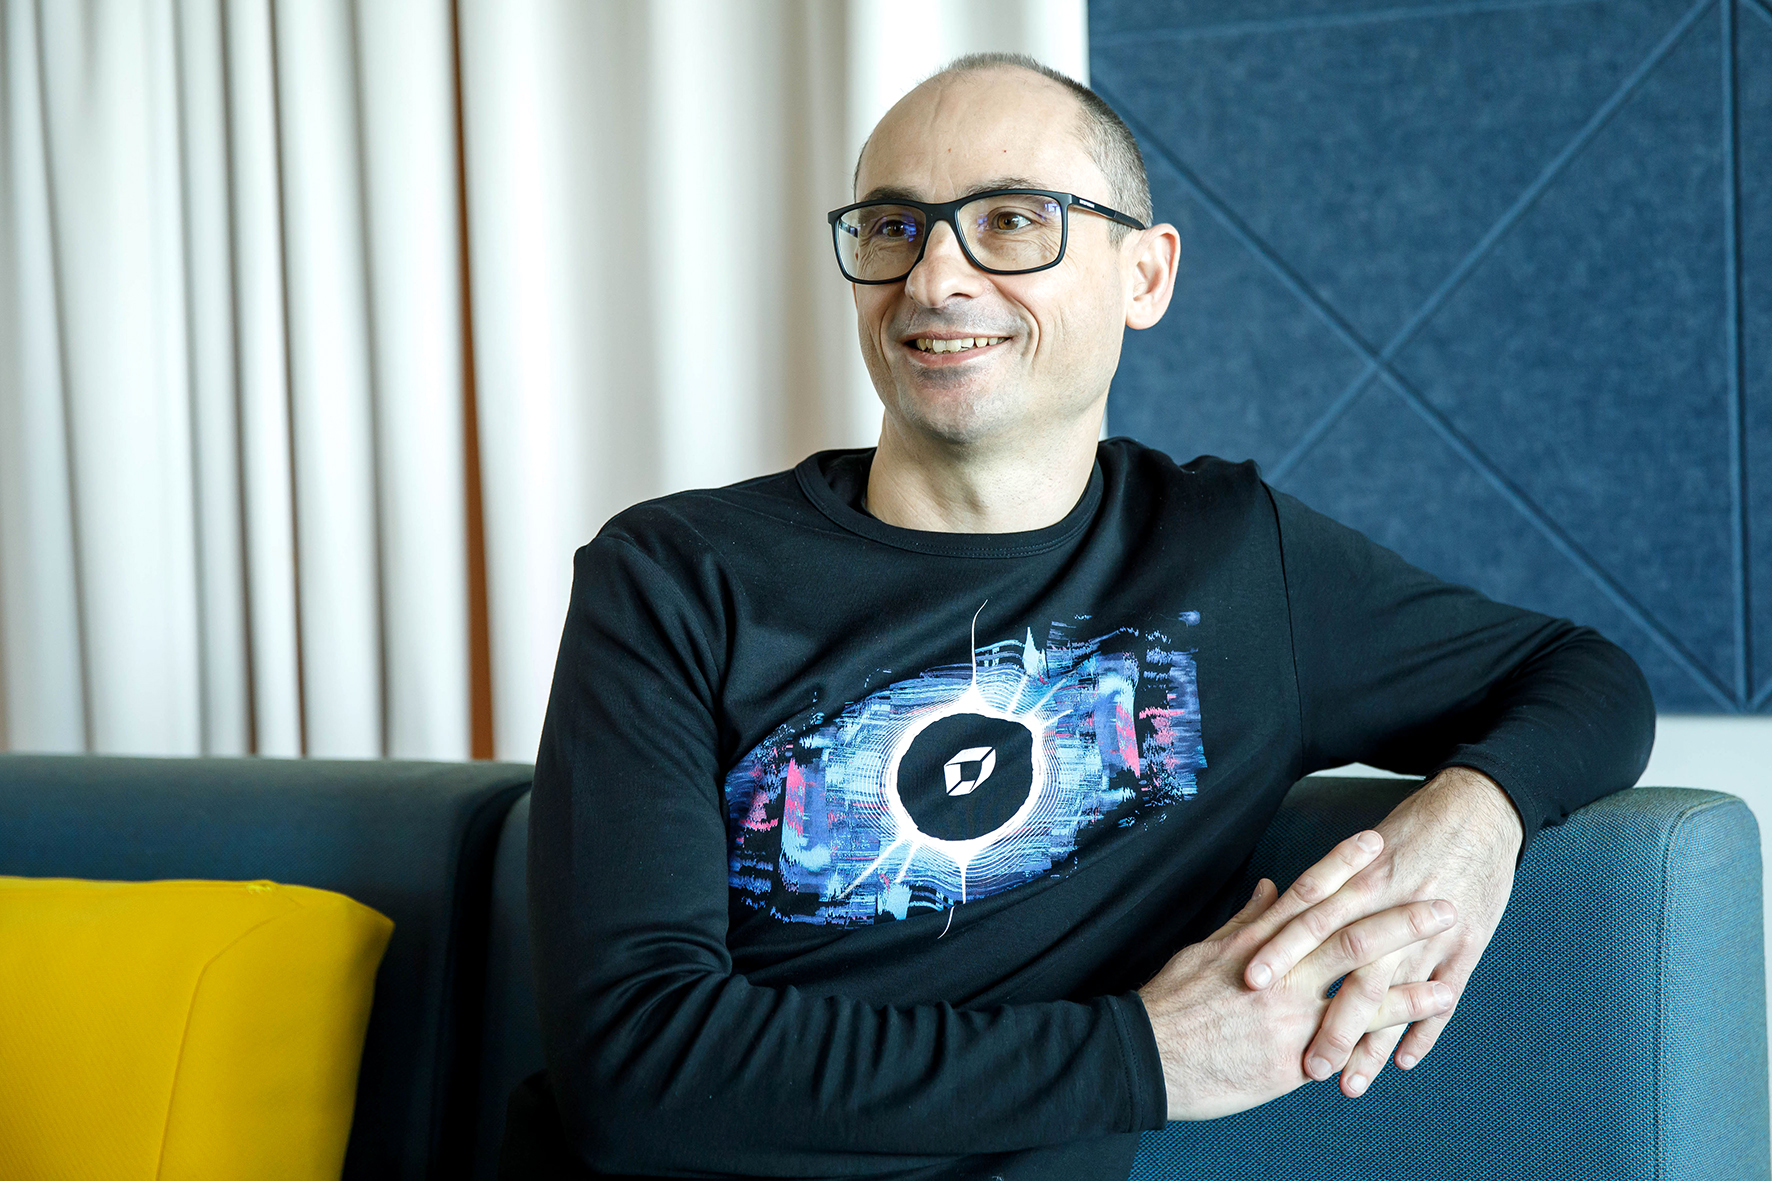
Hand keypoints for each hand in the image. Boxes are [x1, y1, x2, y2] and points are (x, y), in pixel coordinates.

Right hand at [1138, 830, 1457, 1120]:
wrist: (1146, 1057)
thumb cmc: (1170, 1005)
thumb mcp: (1203, 952)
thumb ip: (1244, 922)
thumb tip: (1271, 889)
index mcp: (1254, 942)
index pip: (1306, 894)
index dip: (1341, 865)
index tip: (1374, 841)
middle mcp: (1277, 972)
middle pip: (1347, 932)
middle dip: (1398, 914)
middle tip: (1442, 898)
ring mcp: (1287, 1013)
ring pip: (1360, 984)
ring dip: (1411, 971)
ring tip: (1452, 963)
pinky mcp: (1292, 1054)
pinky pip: (1353, 1036)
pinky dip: (1394, 1022)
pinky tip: (1426, 1011)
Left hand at [1241, 767, 1522, 1096]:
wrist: (1477, 809)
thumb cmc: (1412, 829)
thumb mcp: (1361, 852)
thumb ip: (1321, 886)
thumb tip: (1272, 905)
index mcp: (1360, 880)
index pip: (1310, 921)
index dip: (1280, 951)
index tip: (1249, 986)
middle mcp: (1392, 908)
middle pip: (1354, 972)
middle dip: (1329, 1022)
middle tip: (1303, 1065)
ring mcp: (1433, 930)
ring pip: (1397, 997)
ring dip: (1373, 1043)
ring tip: (1350, 1083)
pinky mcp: (1468, 943)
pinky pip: (1446, 993)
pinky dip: (1425, 1029)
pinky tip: (1402, 1061)